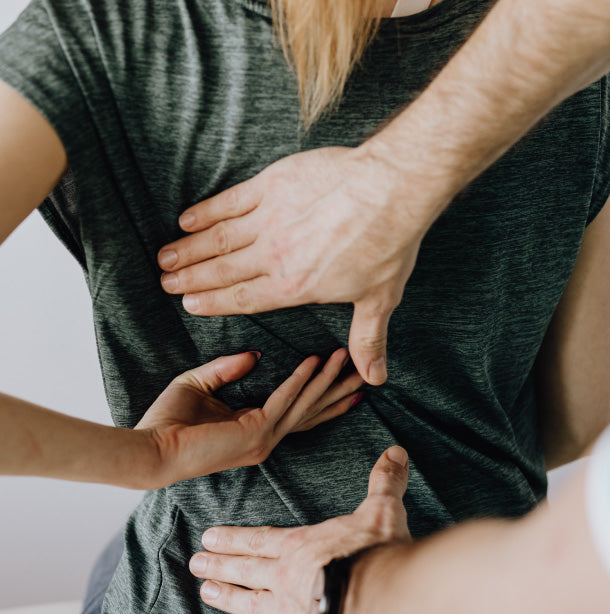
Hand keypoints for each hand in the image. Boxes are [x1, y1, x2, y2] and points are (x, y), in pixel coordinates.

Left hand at [137, 348, 362, 488]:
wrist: (148, 450)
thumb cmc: (167, 422)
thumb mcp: (199, 384)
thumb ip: (227, 369)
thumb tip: (256, 355)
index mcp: (254, 431)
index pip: (297, 413)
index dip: (322, 397)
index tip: (345, 383)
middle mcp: (265, 439)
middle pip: (311, 411)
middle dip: (338, 391)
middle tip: (364, 374)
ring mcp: (263, 440)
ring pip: (304, 404)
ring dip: (327, 380)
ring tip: (347, 359)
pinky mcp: (255, 433)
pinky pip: (284, 400)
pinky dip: (301, 380)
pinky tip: (315, 362)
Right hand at [158, 146, 442, 384]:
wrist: (390, 190)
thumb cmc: (388, 245)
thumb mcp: (379, 300)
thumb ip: (368, 340)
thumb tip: (376, 378)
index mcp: (293, 287)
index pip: (243, 299)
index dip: (213, 302)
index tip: (189, 304)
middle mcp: (273, 256)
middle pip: (222, 271)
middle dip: (190, 279)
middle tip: (165, 282)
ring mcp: (269, 219)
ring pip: (218, 239)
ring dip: (188, 249)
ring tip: (165, 257)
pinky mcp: (271, 185)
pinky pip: (229, 201)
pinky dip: (205, 211)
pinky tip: (187, 218)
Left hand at [189, 445, 410, 613]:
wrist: (379, 601)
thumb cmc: (376, 553)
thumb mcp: (382, 510)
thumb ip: (384, 482)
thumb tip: (395, 452)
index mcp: (301, 545)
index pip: (258, 538)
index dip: (232, 537)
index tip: (208, 536)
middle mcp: (286, 577)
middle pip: (246, 569)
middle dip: (219, 564)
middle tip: (195, 563)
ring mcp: (288, 612)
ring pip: (249, 602)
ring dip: (226, 597)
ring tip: (206, 592)